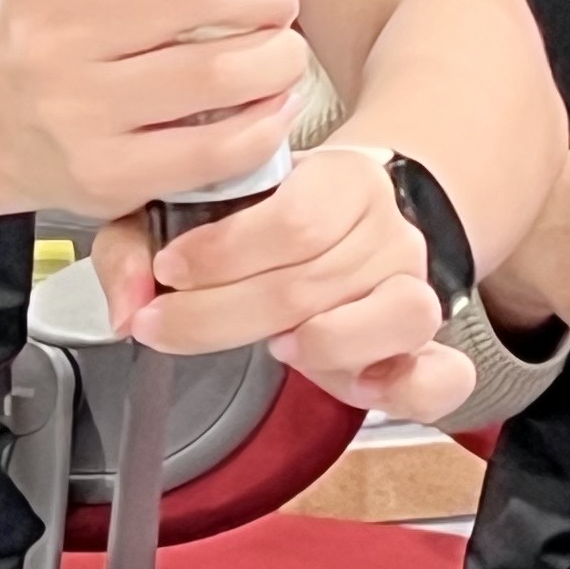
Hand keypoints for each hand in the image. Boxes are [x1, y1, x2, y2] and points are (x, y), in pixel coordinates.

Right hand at [0, 0, 308, 221]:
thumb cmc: (71, 25)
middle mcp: (48, 33)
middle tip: (278, 0)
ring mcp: (73, 110)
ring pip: (216, 71)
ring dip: (280, 57)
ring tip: (283, 53)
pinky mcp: (104, 174)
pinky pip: (216, 149)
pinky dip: (266, 124)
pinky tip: (272, 105)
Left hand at [94, 147, 469, 421]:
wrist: (344, 219)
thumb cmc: (263, 218)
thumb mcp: (195, 207)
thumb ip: (139, 243)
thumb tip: (126, 306)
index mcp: (342, 180)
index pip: (293, 219)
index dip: (222, 255)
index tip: (169, 272)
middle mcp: (388, 231)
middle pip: (312, 283)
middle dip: (221, 317)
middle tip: (167, 325)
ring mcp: (414, 288)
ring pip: (397, 315)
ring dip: (325, 341)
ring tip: (279, 344)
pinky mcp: (426, 348)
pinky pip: (443, 376)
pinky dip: (405, 389)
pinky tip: (354, 384)